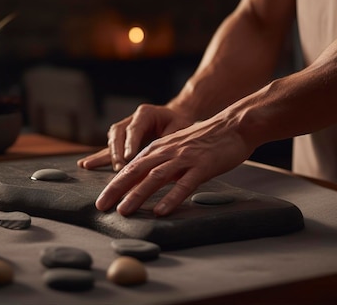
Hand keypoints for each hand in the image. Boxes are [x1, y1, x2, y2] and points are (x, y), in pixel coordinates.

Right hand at [77, 104, 192, 170]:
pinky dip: (98, 157)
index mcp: (145, 113)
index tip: (128, 158)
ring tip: (92, 165)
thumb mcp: (180, 128)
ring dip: (106, 154)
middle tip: (118, 167)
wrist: (176, 117)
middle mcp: (131, 119)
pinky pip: (109, 148)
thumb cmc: (180, 123)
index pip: (134, 128)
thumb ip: (171, 141)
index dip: (130, 144)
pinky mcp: (122, 140)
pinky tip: (85, 164)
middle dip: (116, 151)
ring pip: (111, 140)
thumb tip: (164, 157)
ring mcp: (124, 129)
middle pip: (118, 134)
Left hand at [94, 116, 253, 215]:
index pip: (131, 167)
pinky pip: (184, 184)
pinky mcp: (202, 166)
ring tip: (124, 210)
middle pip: (136, 171)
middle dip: (116, 189)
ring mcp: (184, 158)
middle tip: (101, 206)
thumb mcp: (179, 147)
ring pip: (155, 177)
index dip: (115, 183)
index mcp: (161, 148)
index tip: (102, 200)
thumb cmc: (208, 139)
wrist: (234, 125)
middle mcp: (168, 151)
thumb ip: (162, 162)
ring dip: (138, 194)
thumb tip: (146, 182)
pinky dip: (171, 198)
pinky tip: (161, 210)